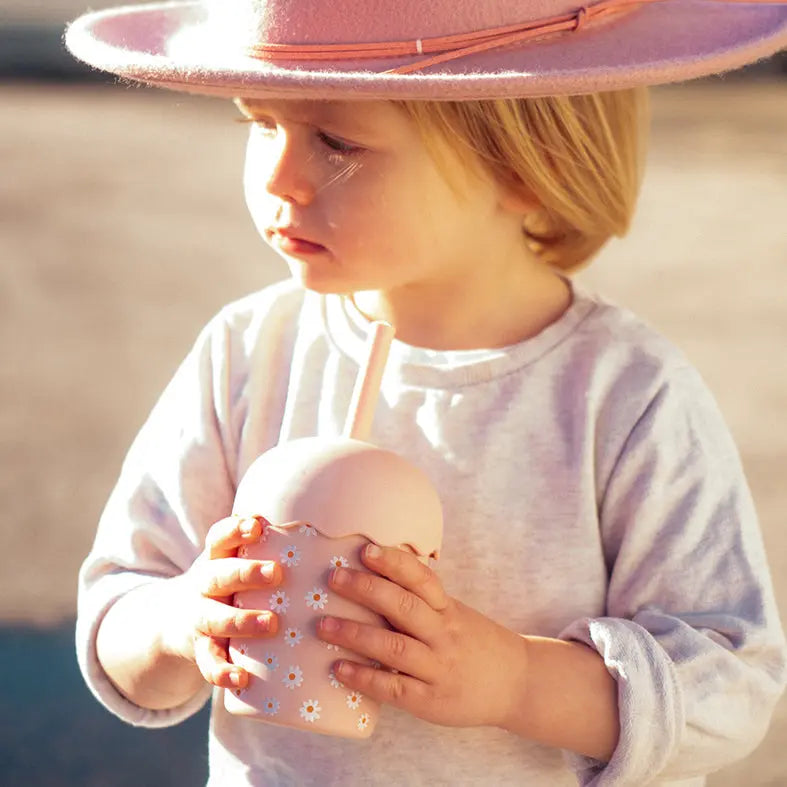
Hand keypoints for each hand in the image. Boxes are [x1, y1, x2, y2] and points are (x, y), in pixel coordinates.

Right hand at [164, 514, 281, 691]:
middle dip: (246, 573)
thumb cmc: (230, 583)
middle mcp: (204, 585)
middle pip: (218, 575)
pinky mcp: (200, 649)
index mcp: (216, 558)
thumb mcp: (238, 560)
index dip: (236, 530)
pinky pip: (207, 662)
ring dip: (241, 621)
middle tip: (277, 573)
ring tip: (271, 623)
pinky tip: (241, 677)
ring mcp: (199, 618)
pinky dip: (222, 671)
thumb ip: (271, 547)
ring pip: (213, 618)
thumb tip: (325, 531)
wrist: (175, 619)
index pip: (220, 537)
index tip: (258, 526)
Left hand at [316, 544, 528, 729]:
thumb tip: (372, 577)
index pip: (421, 578)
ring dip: (355, 634)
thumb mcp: (455, 614)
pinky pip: (394, 687)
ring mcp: (437, 668)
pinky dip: (365, 677)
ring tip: (323, 625)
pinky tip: (339, 669)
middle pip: (403, 607)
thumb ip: (421, 601)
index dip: (394, 562)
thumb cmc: (474, 643)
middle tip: (333, 578)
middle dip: (366, 590)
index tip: (366, 549)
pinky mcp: (429, 700)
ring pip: (394, 647)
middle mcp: (444, 634)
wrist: (517, 685)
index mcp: (448, 608)